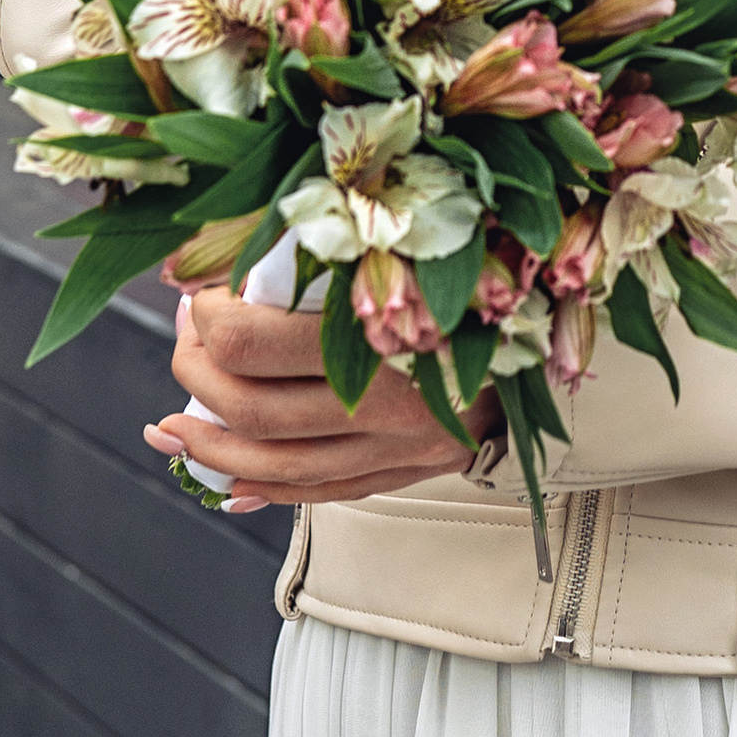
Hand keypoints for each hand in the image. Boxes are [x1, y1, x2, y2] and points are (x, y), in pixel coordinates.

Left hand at [147, 271, 474, 511]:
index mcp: (388, 335)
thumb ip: (329, 247)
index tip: (197, 293)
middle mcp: (393, 404)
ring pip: (275, 465)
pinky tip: (218, 475)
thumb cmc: (484, 265)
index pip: (252, 342)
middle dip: (195, 373)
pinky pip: (317, 493)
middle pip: (252, 407)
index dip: (206, 317)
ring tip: (170, 421)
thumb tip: (236, 259)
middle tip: (183, 337)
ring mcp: (400, 448)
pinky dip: (259, 488)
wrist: (565, 325)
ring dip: (208, 444)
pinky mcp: (406, 471)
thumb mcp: (408, 243)